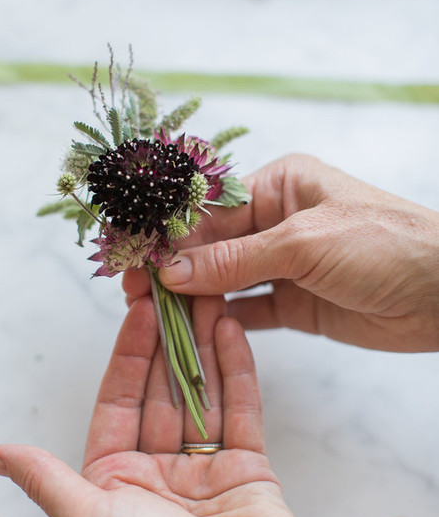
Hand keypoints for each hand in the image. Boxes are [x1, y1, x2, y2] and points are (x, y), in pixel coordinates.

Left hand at [0, 295, 322, 516]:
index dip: (128, 354)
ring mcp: (203, 468)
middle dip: (169, 340)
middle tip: (175, 291)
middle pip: (161, 390)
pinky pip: (240, 409)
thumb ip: (45, 479)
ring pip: (201, 392)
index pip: (117, 402)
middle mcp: (157, 472)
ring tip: (207, 295)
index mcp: (115, 483)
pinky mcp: (247, 468)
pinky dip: (236, 369)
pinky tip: (230, 330)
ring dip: (203, 344)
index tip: (139, 311)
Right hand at [124, 154, 438, 351]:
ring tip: (149, 311)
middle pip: (211, 245)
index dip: (170, 234)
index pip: (209, 210)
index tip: (133, 256)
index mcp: (278, 186)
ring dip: (192, 295)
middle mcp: (276, 222)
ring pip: (225, 280)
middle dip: (174, 267)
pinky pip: (249, 312)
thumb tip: (172, 272)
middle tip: (131, 290)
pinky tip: (193, 329)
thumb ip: (236, 259)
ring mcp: (285, 265)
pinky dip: (222, 320)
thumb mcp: (305, 243)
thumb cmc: (385, 244)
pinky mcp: (296, 304)